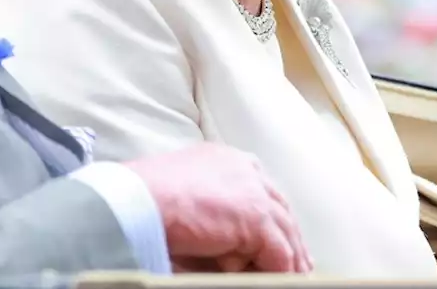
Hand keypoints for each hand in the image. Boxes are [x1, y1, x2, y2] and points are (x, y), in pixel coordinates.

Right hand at [126, 143, 311, 273]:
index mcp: (226, 159)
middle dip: (289, 237)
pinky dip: (280, 271)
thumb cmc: (146, 197)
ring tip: (294, 277)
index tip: (278, 236)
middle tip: (297, 262)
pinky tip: (278, 281)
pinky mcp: (256, 219)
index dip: (272, 217)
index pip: (261, 189)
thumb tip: (227, 243)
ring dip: (290, 259)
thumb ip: (213, 209)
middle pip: (280, 208)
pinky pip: (279, 253)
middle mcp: (245, 169)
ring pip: (285, 232)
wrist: (138, 200)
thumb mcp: (186, 194)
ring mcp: (253, 192)